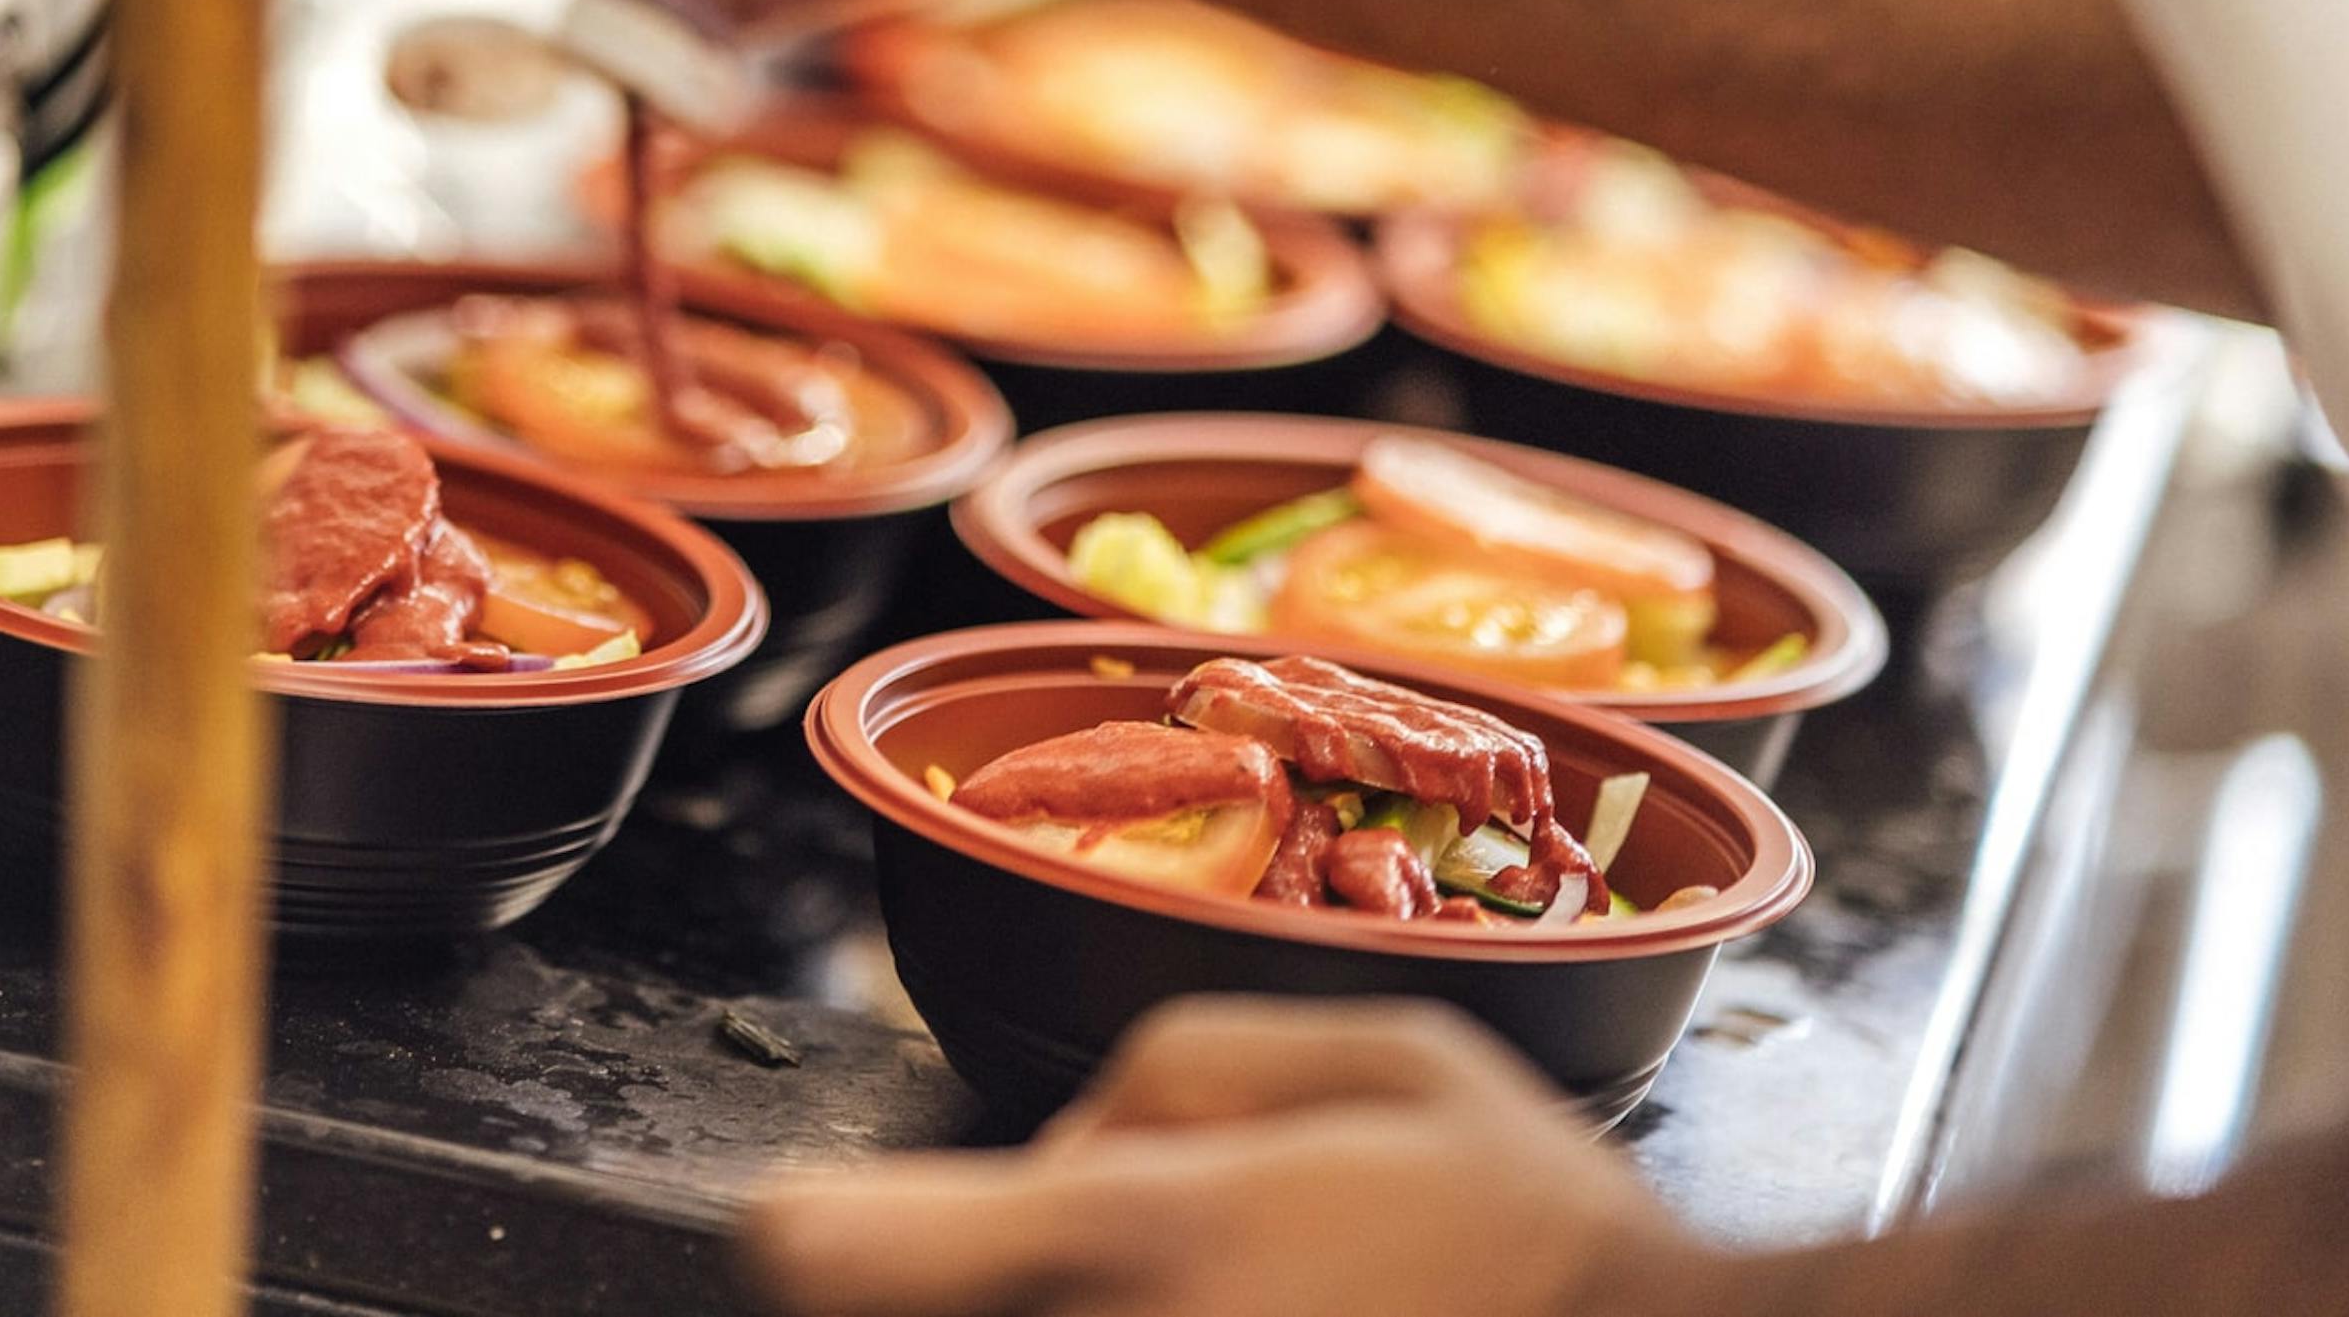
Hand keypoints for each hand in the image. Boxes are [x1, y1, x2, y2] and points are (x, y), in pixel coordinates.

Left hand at [741, 999, 1714, 1316]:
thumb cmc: (1537, 1235)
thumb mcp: (1395, 1057)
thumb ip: (1189, 1067)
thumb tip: (1070, 1147)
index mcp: (1145, 1233)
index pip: (844, 1250)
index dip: (820, 1230)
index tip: (811, 1221)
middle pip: (938, 1311)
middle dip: (1000, 1272)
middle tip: (1171, 1258)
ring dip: (1068, 1306)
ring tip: (1244, 1289)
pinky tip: (1272, 1313)